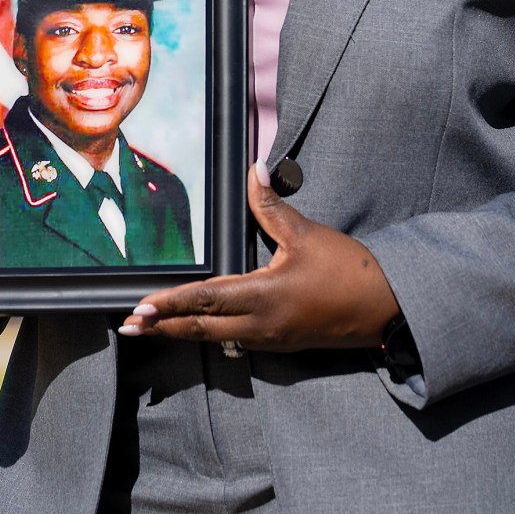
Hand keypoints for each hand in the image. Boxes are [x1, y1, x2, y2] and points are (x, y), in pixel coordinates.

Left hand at [118, 165, 399, 351]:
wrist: (385, 309)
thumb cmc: (347, 270)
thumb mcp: (307, 233)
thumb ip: (271, 205)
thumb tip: (253, 170)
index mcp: (263, 298)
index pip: (204, 300)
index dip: (169, 303)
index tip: (140, 308)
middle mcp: (260, 325)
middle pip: (201, 328)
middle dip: (164, 327)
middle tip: (130, 326)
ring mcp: (270, 340)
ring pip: (216, 338)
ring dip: (184, 331)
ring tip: (155, 327)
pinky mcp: (280, 343)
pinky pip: (236, 341)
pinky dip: (210, 334)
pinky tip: (198, 327)